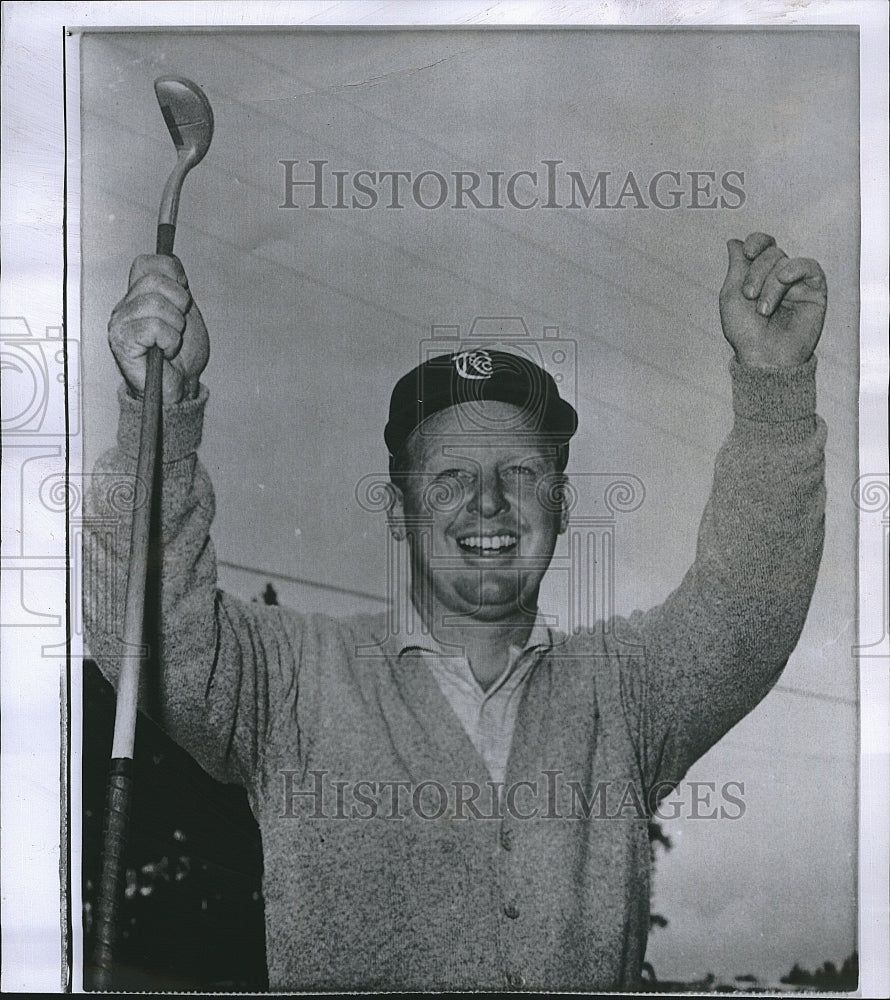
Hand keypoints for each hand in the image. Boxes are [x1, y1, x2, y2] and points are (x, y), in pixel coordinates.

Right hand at [108, 254, 209, 403]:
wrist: (180, 388)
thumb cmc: (181, 355)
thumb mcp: (185, 312)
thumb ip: (177, 286)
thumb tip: (172, 263)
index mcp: (138, 296)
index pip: (146, 263)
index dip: (172, 273)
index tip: (184, 295)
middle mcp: (125, 307)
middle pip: (153, 281)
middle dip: (179, 303)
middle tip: (179, 325)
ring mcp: (120, 324)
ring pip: (155, 304)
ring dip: (176, 325)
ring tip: (172, 341)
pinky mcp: (122, 342)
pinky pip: (154, 327)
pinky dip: (170, 341)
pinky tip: (166, 351)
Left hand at [719, 232, 826, 368]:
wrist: (765, 357)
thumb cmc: (745, 332)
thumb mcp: (732, 296)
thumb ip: (736, 267)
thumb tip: (733, 241)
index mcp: (759, 275)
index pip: (762, 245)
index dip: (756, 242)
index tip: (747, 252)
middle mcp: (779, 276)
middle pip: (770, 252)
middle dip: (756, 272)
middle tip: (749, 296)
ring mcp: (797, 283)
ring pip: (784, 261)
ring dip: (770, 284)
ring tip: (763, 310)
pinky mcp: (815, 291)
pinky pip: (809, 266)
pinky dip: (794, 269)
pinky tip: (784, 280)